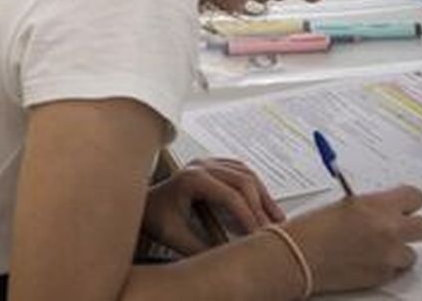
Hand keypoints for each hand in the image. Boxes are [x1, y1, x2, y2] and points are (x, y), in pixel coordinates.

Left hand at [144, 158, 283, 253]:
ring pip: (245, 173)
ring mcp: (207, 162)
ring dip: (263, 195)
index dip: (249, 216)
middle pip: (243, 181)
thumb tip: (228, 259)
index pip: (230, 196)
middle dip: (260, 207)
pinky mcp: (212, 165)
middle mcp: (200, 165)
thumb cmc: (155, 215)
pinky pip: (241, 170)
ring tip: (277, 218)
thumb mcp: (175, 236)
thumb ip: (200, 248)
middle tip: (272, 230)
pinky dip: (256, 187)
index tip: (259, 235)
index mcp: (191, 178)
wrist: (145, 202)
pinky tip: (264, 203)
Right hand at [285, 185, 421, 293]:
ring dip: (397, 250)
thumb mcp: (341, 207)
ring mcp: (388, 255)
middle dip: (412, 227)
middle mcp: (388, 229)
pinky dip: (385, 266)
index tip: (404, 205)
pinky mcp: (383, 276)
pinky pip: (396, 270)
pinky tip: (365, 260)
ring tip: (374, 248)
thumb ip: (369, 207)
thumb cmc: (308, 231)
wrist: (295, 258)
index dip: (409, 202)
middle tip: (397, 228)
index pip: (415, 197)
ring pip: (412, 253)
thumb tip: (384, 210)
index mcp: (375, 206)